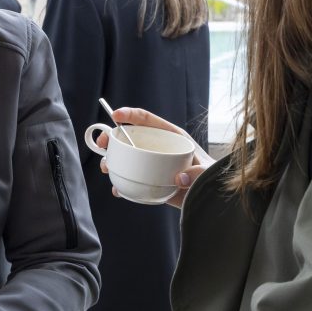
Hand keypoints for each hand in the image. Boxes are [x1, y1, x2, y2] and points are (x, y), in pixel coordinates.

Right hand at [97, 107, 215, 208]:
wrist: (209, 195)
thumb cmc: (209, 176)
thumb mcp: (207, 171)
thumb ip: (197, 172)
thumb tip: (178, 178)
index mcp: (170, 136)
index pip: (147, 120)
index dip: (130, 114)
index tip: (115, 115)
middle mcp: (157, 147)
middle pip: (130, 137)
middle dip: (112, 137)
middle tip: (102, 143)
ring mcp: (150, 164)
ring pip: (126, 158)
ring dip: (112, 161)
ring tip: (106, 167)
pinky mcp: (148, 180)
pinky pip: (130, 179)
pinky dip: (121, 184)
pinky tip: (117, 190)